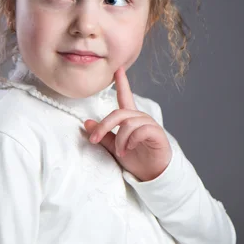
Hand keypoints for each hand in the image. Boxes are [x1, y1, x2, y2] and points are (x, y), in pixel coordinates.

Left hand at [83, 66, 171, 181]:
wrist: (151, 174)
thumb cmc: (135, 159)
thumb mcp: (114, 147)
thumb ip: (103, 135)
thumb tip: (87, 123)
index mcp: (130, 119)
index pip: (125, 96)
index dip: (121, 82)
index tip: (118, 68)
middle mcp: (140, 118)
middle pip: (119, 113)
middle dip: (103, 126)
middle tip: (94, 139)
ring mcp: (149, 124)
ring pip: (128, 123)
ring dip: (119, 140)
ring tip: (120, 152)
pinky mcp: (156, 133)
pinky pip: (141, 130)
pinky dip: (131, 140)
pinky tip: (129, 149)